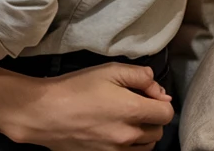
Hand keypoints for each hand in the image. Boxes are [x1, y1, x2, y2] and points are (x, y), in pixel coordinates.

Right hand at [10, 63, 172, 150]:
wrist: (47, 113)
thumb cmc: (76, 87)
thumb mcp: (107, 70)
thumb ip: (138, 75)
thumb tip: (158, 87)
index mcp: (132, 111)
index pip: (166, 112)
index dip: (160, 100)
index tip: (147, 93)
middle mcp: (130, 136)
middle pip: (159, 130)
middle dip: (152, 116)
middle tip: (133, 103)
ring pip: (147, 146)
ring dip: (143, 132)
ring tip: (125, 118)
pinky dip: (130, 145)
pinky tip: (115, 130)